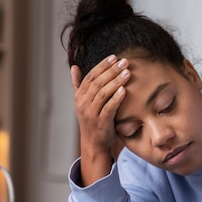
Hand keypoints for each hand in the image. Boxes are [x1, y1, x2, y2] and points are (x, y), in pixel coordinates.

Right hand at [71, 55, 129, 185]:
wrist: (93, 144)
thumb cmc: (91, 120)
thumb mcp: (82, 102)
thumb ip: (78, 85)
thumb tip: (74, 67)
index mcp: (79, 97)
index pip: (90, 76)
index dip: (102, 66)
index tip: (114, 57)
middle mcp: (83, 104)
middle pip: (97, 82)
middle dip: (111, 71)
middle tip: (124, 62)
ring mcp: (91, 113)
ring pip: (103, 93)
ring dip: (116, 81)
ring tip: (127, 72)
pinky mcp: (101, 122)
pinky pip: (109, 108)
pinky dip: (116, 98)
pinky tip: (124, 90)